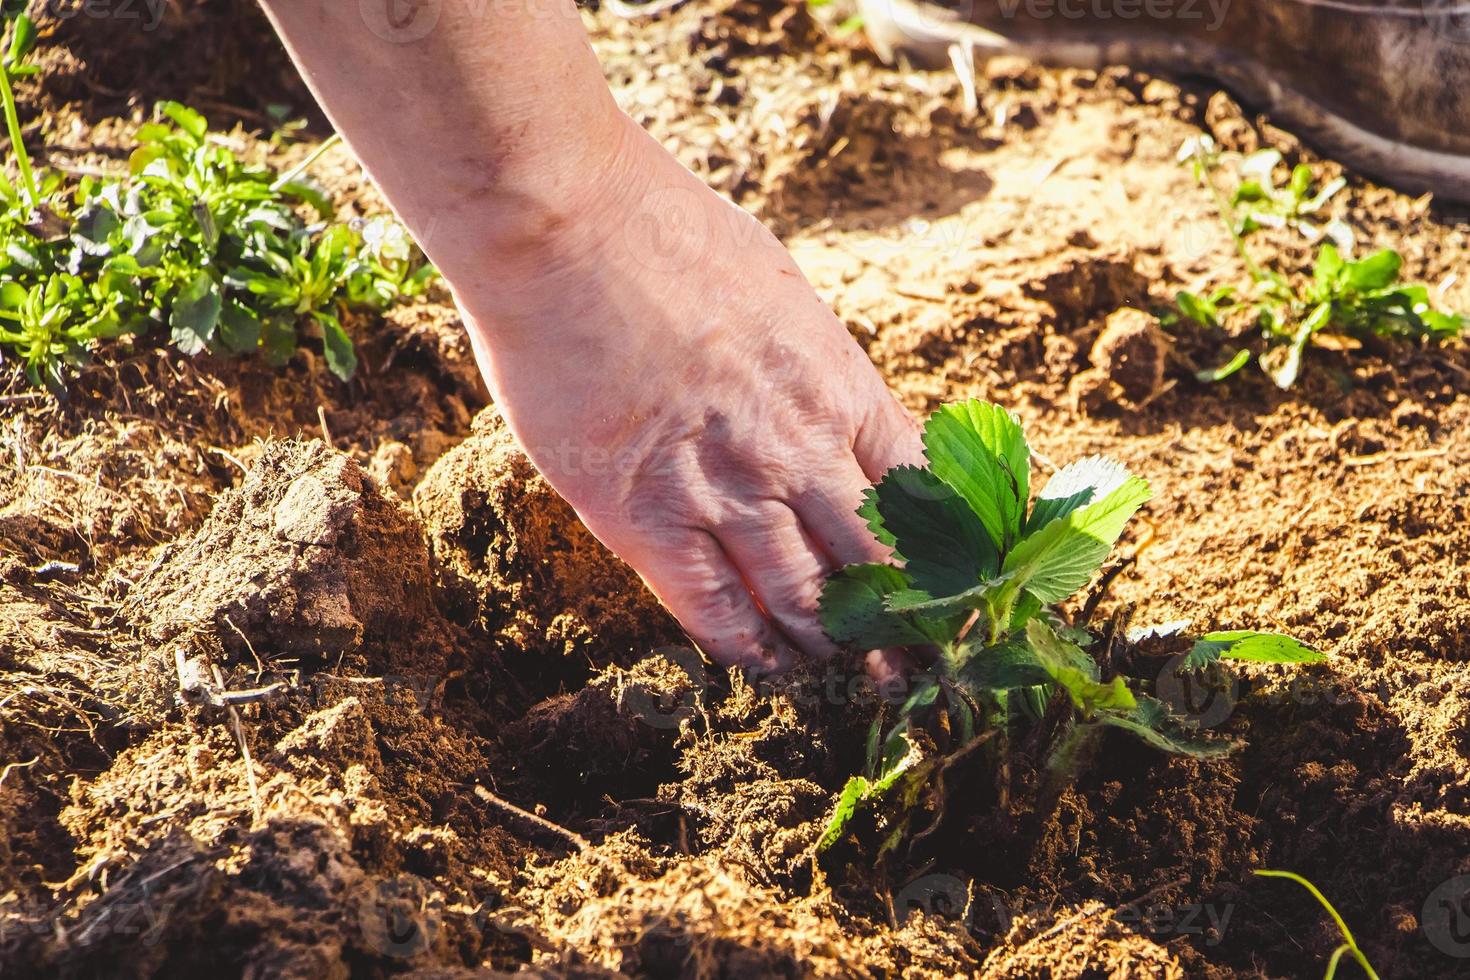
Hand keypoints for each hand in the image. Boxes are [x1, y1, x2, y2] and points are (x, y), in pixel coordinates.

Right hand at [458, 115, 922, 674]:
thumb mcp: (780, 294)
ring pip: (803, 600)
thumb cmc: (664, 235)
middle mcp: (798, 449)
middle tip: (914, 664)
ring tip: (845, 676)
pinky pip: (713, 608)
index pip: (922, 494)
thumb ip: (812, 371)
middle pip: (877, 562)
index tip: (951, 587)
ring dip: (832, 648)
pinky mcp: (643, 518)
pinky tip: (766, 668)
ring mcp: (724, 489)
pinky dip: (748, 647)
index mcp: (839, 386)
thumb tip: (833, 420)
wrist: (562, 225)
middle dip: (904, 623)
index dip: (942, 552)